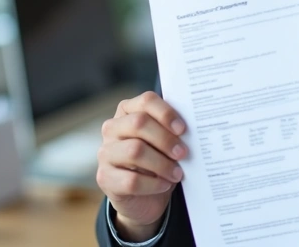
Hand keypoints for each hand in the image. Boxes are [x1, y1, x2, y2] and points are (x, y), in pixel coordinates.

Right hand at [96, 91, 187, 241]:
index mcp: (128, 112)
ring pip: (135, 151)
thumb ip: (172, 132)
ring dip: (162, 163)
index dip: (166, 113)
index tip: (183, 129)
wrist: (144, 198)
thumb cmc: (157, 162)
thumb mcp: (164, 144)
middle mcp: (112, 128)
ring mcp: (105, 153)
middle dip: (165, 139)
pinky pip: (132, 180)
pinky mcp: (105, 178)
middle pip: (139, 123)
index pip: (146, 101)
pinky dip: (154, 184)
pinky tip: (164, 185)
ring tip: (177, 173)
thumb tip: (193, 131)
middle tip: (183, 153)